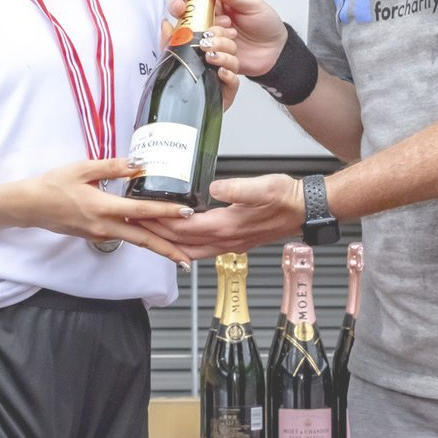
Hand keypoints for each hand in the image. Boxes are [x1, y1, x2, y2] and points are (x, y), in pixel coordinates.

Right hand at [19, 157, 192, 266]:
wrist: (31, 206)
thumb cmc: (54, 185)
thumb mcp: (82, 168)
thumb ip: (112, 166)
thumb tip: (139, 163)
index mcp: (103, 207)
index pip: (142, 210)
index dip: (166, 212)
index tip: (186, 213)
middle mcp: (104, 226)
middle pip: (143, 240)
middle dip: (168, 250)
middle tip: (189, 258)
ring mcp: (101, 234)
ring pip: (135, 241)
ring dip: (158, 248)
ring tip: (178, 255)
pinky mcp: (96, 236)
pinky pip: (124, 238)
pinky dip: (142, 239)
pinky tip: (154, 237)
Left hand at [136, 174, 303, 258]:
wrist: (305, 210)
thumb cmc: (286, 197)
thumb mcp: (264, 186)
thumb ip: (238, 188)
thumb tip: (214, 187)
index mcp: (228, 226)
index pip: (183, 227)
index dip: (158, 221)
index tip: (139, 213)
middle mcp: (226, 240)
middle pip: (180, 242)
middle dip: (154, 234)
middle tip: (132, 224)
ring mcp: (230, 245)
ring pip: (189, 251)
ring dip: (166, 243)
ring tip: (147, 234)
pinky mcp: (234, 242)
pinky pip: (201, 250)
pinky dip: (183, 247)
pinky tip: (177, 241)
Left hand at [159, 20, 240, 109]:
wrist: (179, 109)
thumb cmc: (179, 84)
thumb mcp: (172, 58)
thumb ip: (170, 40)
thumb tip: (165, 23)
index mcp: (209, 51)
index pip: (220, 35)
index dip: (218, 29)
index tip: (208, 30)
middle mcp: (218, 62)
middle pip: (230, 45)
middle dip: (220, 41)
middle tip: (206, 43)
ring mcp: (224, 76)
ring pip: (234, 61)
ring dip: (224, 57)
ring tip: (210, 57)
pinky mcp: (227, 92)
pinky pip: (235, 81)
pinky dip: (229, 75)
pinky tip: (220, 72)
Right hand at [170, 0, 286, 79]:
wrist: (276, 52)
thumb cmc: (266, 24)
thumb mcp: (253, 5)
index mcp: (216, 1)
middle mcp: (207, 18)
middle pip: (181, 11)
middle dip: (180, 9)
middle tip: (187, 11)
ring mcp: (207, 37)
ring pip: (192, 34)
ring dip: (209, 34)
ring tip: (231, 34)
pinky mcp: (211, 55)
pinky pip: (205, 56)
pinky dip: (219, 54)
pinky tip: (232, 53)